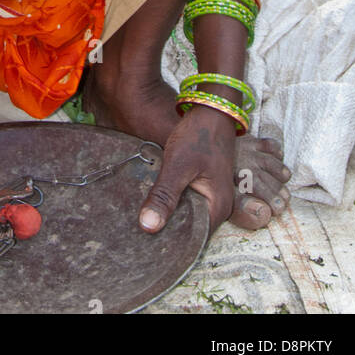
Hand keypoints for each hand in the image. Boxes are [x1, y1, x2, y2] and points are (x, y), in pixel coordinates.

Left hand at [139, 105, 235, 234]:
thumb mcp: (178, 165)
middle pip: (189, 230)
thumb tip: (148, 227)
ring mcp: (212, 197)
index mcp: (217, 208)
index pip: (192, 240)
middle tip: (136, 232)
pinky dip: (171, 203)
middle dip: (165, 230)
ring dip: (167, 215)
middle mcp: (218, 207)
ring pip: (186, 215)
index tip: (144, 244)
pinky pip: (186, 202)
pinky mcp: (203, 186)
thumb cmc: (198, 135)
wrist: (212, 110)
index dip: (169, 242)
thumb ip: (164, 196)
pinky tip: (152, 201)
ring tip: (140, 219)